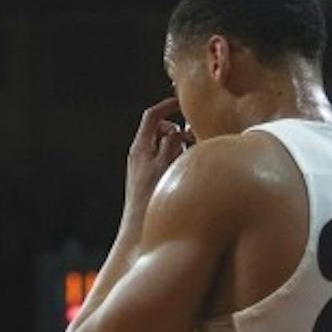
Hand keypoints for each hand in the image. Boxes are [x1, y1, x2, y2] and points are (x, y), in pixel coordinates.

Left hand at [125, 98, 190, 214]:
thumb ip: (171, 143)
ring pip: (165, 145)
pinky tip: (185, 173)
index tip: (184, 102)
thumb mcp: (165, 165)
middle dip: (177, 130)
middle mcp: (140, 154)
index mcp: (140, 147)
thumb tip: (178, 129)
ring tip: (188, 160)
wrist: (139, 229)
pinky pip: (166, 160)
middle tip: (192, 139)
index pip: (152, 116)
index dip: (168, 106)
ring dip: (179, 146)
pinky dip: (177, 159)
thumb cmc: (151, 197)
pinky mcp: (151, 178)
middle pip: (160, 129)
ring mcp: (145, 166)